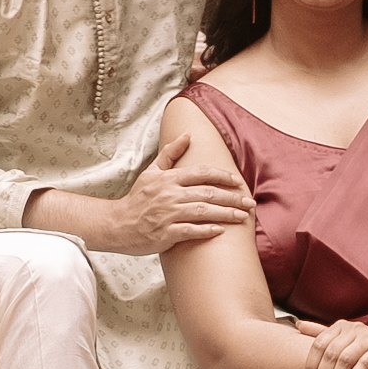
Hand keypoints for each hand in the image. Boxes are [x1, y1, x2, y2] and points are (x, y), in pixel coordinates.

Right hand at [96, 138, 253, 257]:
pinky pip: (191, 231)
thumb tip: (187, 135)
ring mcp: (169, 215)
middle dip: (232, 198)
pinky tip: (221, 231)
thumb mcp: (152, 172)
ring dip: (226, 214)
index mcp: (170, 179)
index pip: (202, 173)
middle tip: (249, 202)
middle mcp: (171, 195)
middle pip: (208, 193)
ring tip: (243, 217)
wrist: (117, 224)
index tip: (238, 181)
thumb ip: (170, 153)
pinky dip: (207, 231)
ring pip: (204, 212)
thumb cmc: (137, 198)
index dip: (222, 176)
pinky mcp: (166, 233)